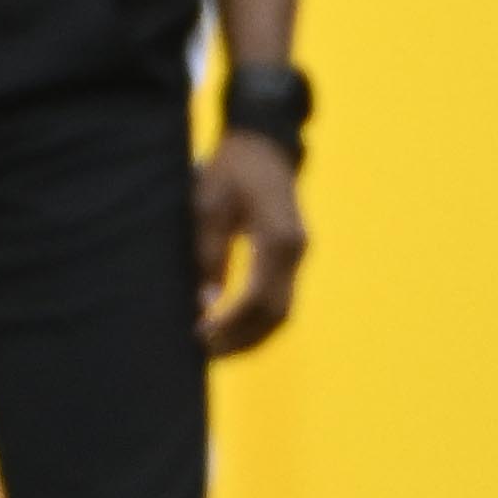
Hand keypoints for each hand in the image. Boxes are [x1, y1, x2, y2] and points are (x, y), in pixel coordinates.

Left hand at [194, 133, 309, 357]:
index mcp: (277, 238)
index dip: (229, 323)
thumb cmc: (231, 170)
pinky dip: (258, 320)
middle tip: (203, 352)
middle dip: (241, 339)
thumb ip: (208, 253)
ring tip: (215, 347)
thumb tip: (206, 302)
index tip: (199, 336)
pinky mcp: (292, 254)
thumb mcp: (209, 205)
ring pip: (283, 312)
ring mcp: (298, 253)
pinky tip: (232, 327)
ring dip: (251, 335)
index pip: (258, 297)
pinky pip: (281, 297)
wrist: (264, 144)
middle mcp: (295, 250)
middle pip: (276, 313)